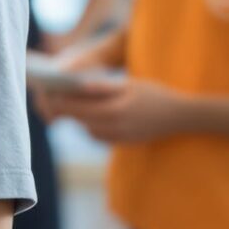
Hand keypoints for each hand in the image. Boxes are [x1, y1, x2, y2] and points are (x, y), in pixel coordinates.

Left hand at [47, 77, 184, 143]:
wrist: (181, 117)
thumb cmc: (155, 95)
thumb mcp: (129, 85)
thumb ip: (102, 87)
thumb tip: (77, 85)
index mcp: (114, 111)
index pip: (76, 108)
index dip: (59, 101)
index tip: (48, 92)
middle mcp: (114, 129)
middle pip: (78, 120)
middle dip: (63, 110)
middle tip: (51, 99)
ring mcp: (118, 139)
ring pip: (86, 129)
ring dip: (77, 118)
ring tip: (67, 104)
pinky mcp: (122, 143)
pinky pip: (98, 135)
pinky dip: (91, 125)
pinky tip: (90, 115)